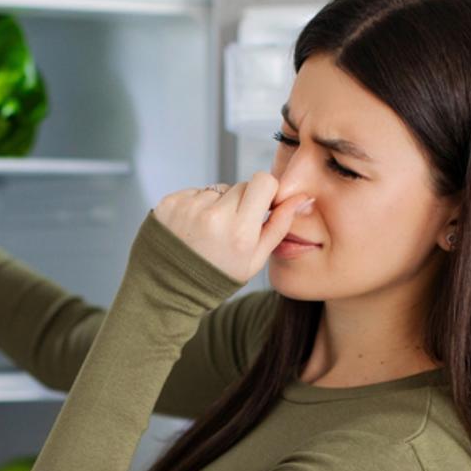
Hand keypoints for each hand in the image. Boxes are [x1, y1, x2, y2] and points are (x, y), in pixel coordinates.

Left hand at [151, 173, 311, 282]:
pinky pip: (193, 193)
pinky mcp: (169, 204)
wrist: (167, 289)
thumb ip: (280, 226)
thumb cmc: (216, 277)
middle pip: (240, 185)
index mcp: (240, 231)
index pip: (263, 181)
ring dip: (216, 204)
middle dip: (240, 202)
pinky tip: (190, 230)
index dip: (265, 192)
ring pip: (216, 189)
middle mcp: (214, 216)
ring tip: (207, 233)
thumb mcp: (254, 260)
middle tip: (229, 229)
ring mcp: (189, 208)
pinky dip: (195, 206)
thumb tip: (302, 198)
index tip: (260, 207)